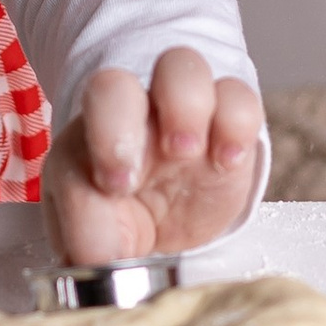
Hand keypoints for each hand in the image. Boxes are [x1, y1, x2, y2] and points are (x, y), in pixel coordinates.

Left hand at [41, 48, 261, 260]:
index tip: (116, 187)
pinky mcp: (228, 129)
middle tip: (145, 164)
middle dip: (128, 120)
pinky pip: (238, 97)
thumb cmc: (115, 222)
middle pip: (119, 82)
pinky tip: (227, 162)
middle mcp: (131, 115)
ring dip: (187, 105)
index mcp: (89, 134)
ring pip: (182, 66)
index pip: (86, 108)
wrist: (160, 237)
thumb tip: (100, 259)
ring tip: (189, 153)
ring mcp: (181, 115)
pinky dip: (237, 122)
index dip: (105, 138)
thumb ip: (88, 240)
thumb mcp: (90, 237)